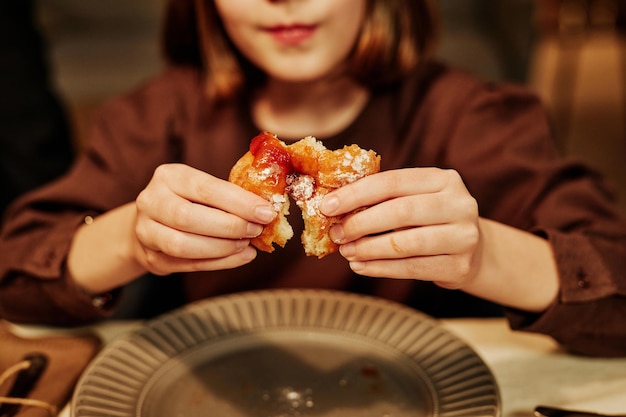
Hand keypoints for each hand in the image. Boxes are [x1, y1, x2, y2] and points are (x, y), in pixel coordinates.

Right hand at [134, 163, 275, 274]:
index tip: (266, 212)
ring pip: (183, 245)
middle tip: (256, 230)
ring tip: (247, 244)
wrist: (150, 223)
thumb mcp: (200, 187)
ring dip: (223, 247)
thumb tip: (266, 210)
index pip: (205, 188)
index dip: (238, 202)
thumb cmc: (187, 201)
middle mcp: (151, 201)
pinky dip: (219, 263)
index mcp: (169, 176)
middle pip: (188, 218)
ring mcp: (146, 232)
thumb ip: (228, 196)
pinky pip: (188, 265)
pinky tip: (241, 256)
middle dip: (230, 226)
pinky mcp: (152, 258)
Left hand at [320, 167, 480, 288]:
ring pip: (404, 244)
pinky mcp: (460, 266)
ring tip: (347, 252)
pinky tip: (361, 266)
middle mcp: (459, 204)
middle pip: (399, 212)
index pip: (392, 182)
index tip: (327, 206)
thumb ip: (383, 198)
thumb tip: (333, 206)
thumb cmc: (431, 220)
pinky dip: (380, 269)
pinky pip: (411, 268)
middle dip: (360, 223)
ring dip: (368, 249)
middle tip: (336, 234)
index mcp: (443, 179)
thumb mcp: (415, 200)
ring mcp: (464, 236)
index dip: (355, 194)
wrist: (474, 250)